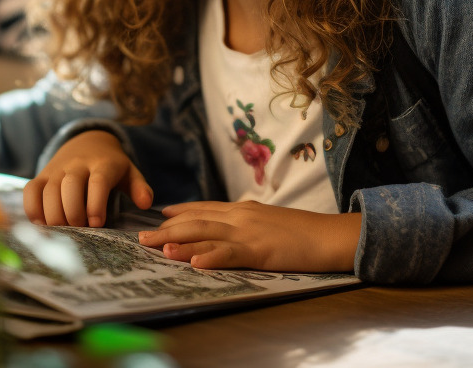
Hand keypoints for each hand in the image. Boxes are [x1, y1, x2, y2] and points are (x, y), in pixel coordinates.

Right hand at [23, 129, 152, 227]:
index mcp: (102, 164)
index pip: (97, 182)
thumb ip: (139, 187)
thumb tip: (146, 203)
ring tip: (64, 232)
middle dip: (73, 214)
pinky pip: (31, 191)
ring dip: (54, 216)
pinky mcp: (41, 175)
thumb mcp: (129, 172)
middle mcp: (76, 165)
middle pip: (70, 188)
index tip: (97, 224)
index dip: (96, 204)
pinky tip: (43, 224)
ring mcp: (56, 169)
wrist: (87, 142)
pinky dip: (33, 210)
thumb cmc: (111, 165)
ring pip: (49, 192)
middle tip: (80, 230)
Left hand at [138, 201, 361, 272]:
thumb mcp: (269, 221)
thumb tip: (230, 226)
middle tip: (143, 238)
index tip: (161, 214)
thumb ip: (248, 222)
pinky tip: (194, 263)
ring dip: (179, 242)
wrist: (329, 235)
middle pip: (196, 221)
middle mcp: (240, 217)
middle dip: (168, 230)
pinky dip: (210, 258)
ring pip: (206, 235)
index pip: (205, 208)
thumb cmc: (303, 232)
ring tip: (157, 248)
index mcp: (243, 210)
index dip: (181, 211)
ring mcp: (249, 233)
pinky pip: (230, 254)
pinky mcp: (260, 251)